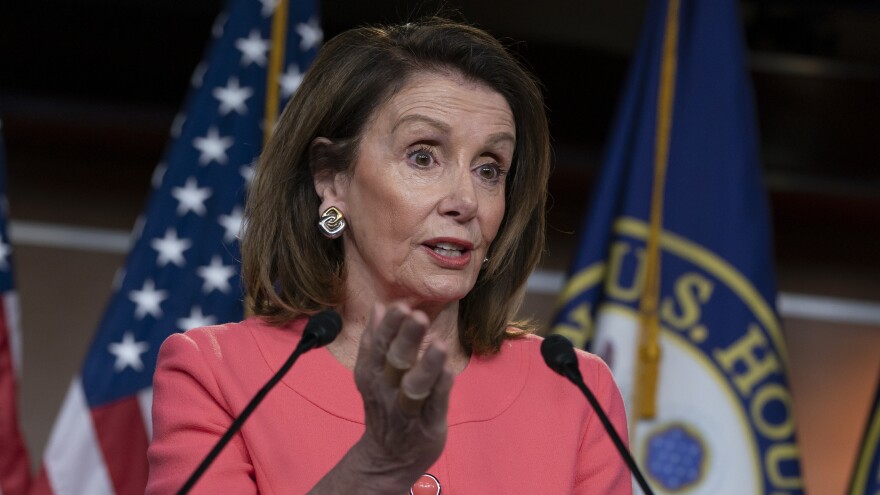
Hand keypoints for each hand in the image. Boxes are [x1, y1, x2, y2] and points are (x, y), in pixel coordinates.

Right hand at [351, 303, 452, 489]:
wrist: (387, 459)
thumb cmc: (385, 405)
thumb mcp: (372, 373)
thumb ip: (375, 341)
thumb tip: (379, 306)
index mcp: (372, 374)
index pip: (378, 346)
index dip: (389, 326)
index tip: (400, 305)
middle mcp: (387, 390)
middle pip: (395, 362)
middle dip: (406, 338)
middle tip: (418, 316)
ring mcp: (408, 409)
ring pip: (415, 386)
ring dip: (427, 365)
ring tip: (439, 344)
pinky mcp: (428, 425)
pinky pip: (435, 405)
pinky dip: (441, 388)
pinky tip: (449, 370)